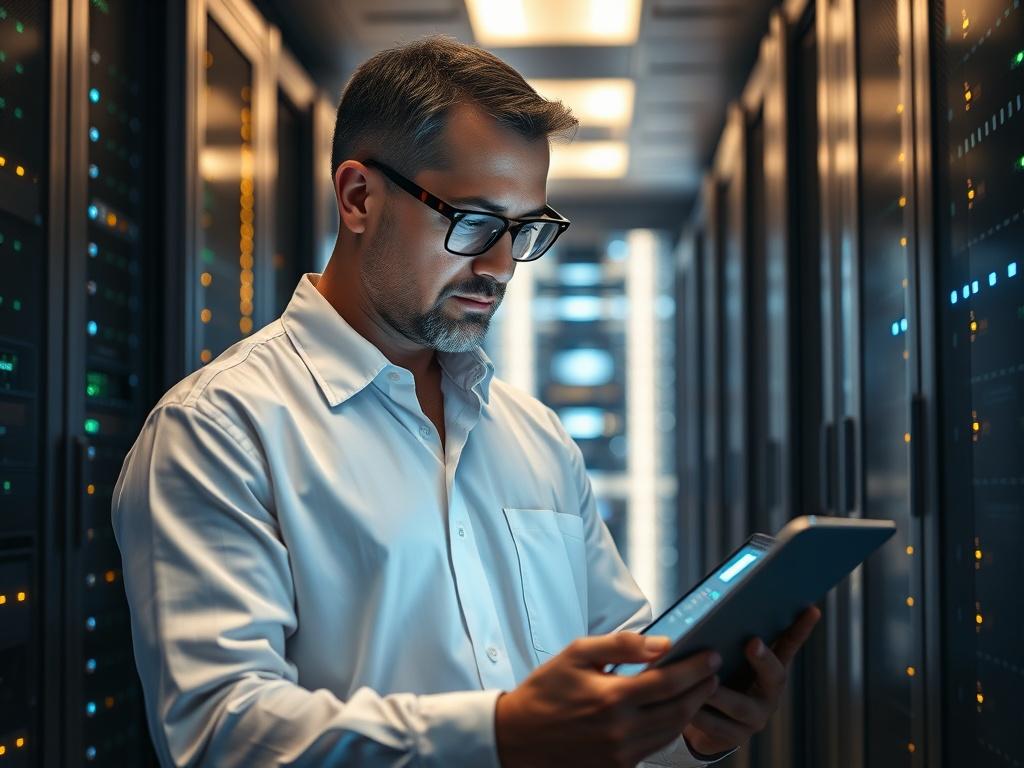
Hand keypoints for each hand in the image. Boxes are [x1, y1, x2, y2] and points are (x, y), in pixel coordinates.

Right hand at [496, 632, 720, 767]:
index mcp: (612, 698)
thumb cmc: (545, 690)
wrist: (517, 736)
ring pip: (672, 732)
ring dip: (690, 709)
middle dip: (702, 689)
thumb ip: (621, 645)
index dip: (695, 668)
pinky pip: (655, 747)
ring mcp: (621, 754)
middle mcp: (621, 731)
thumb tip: (661, 643)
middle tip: (712, 671)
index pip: (668, 682)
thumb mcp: (576, 654)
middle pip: (679, 710)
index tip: (710, 655)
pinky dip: (670, 728)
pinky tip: (671, 711)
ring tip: (698, 689)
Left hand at [682, 606, 821, 756]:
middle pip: (774, 676)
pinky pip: (717, 726)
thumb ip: (727, 639)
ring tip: (706, 679)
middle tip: (752, 642)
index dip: (802, 628)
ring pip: (740, 705)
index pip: (789, 645)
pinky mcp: (735, 737)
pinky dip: (701, 714)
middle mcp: (768, 693)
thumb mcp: (725, 658)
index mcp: (768, 670)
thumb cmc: (715, 679)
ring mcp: (755, 718)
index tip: (810, 608)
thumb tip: (716, 605)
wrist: (704, 724)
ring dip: (721, 692)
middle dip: (763, 658)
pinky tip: (687, 705)